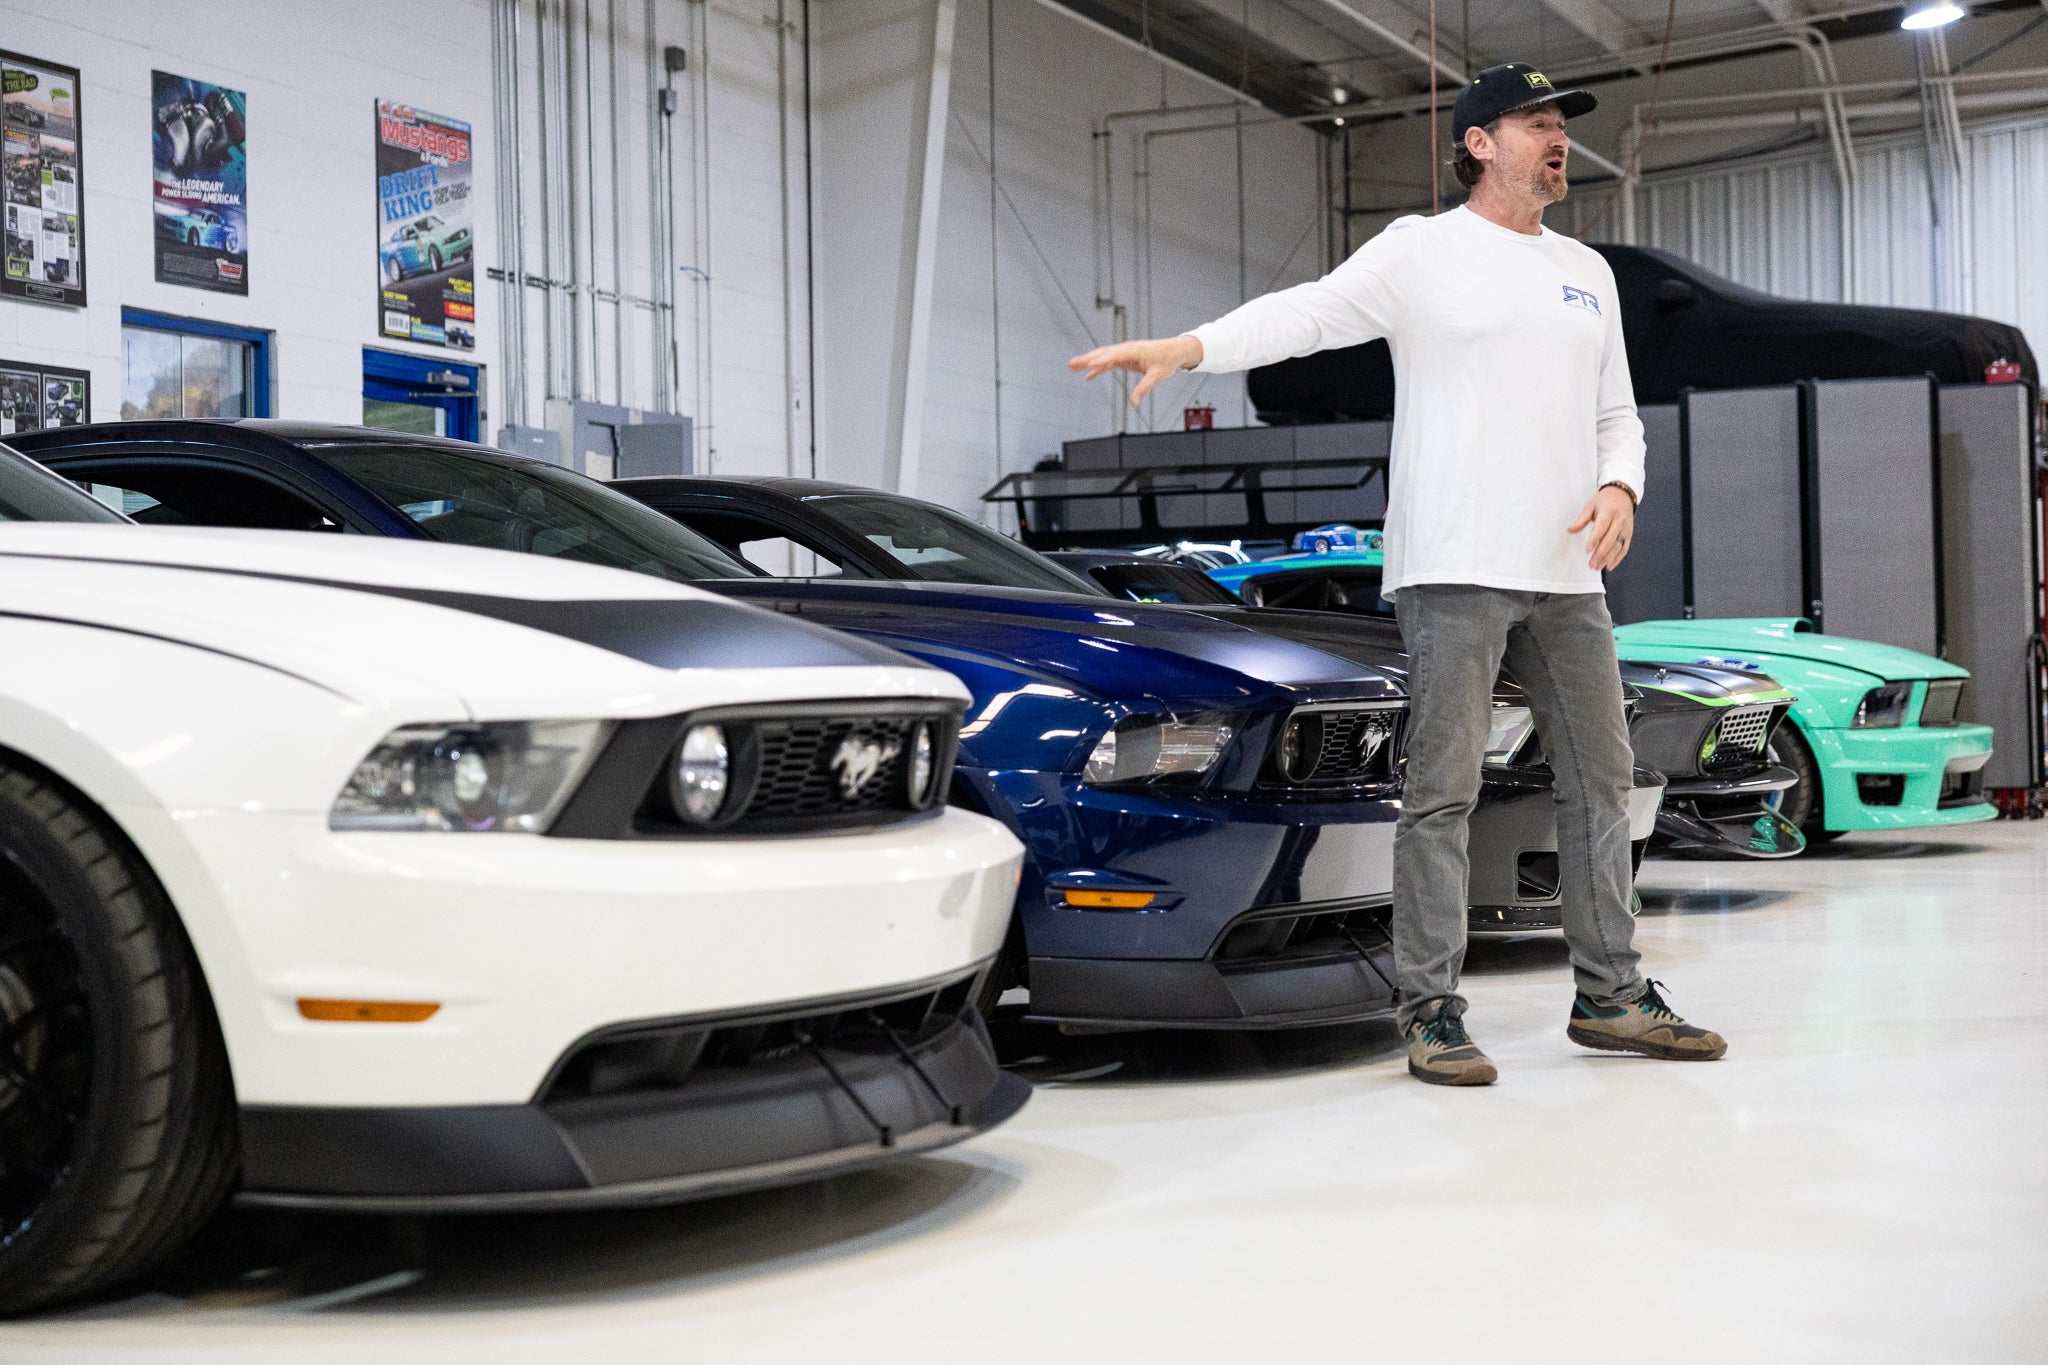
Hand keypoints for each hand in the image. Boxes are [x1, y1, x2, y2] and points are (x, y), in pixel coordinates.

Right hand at [1069, 335, 1203, 404]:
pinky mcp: (1125, 358)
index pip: (1114, 355)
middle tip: (1072, 364)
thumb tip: (1134, 402)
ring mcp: (1124, 353)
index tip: (1089, 365)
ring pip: (1102, 356)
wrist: (1174, 351)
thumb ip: (1144, 388)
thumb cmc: (1167, 360)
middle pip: (1103, 353)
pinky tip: (1088, 376)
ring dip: (1088, 362)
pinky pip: (1108, 363)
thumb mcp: (1157, 375)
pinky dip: (1098, 369)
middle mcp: (1126, 349)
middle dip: (1087, 359)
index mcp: (1134, 350)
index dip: (1101, 360)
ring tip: (1072, 367)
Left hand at [1568, 484, 1634, 571]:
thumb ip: (1581, 520)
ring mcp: (1626, 528)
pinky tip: (1609, 565)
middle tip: (1592, 564)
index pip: (1602, 527)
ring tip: (1598, 567)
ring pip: (1618, 546)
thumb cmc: (1606, 500)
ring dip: (1608, 558)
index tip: (1587, 549)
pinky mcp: (1629, 533)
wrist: (1623, 494)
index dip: (1594, 539)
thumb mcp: (1590, 506)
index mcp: (1609, 511)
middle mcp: (1619, 520)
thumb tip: (1570, 530)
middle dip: (1600, 553)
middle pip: (1610, 539)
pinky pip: (1624, 548)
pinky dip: (1617, 558)